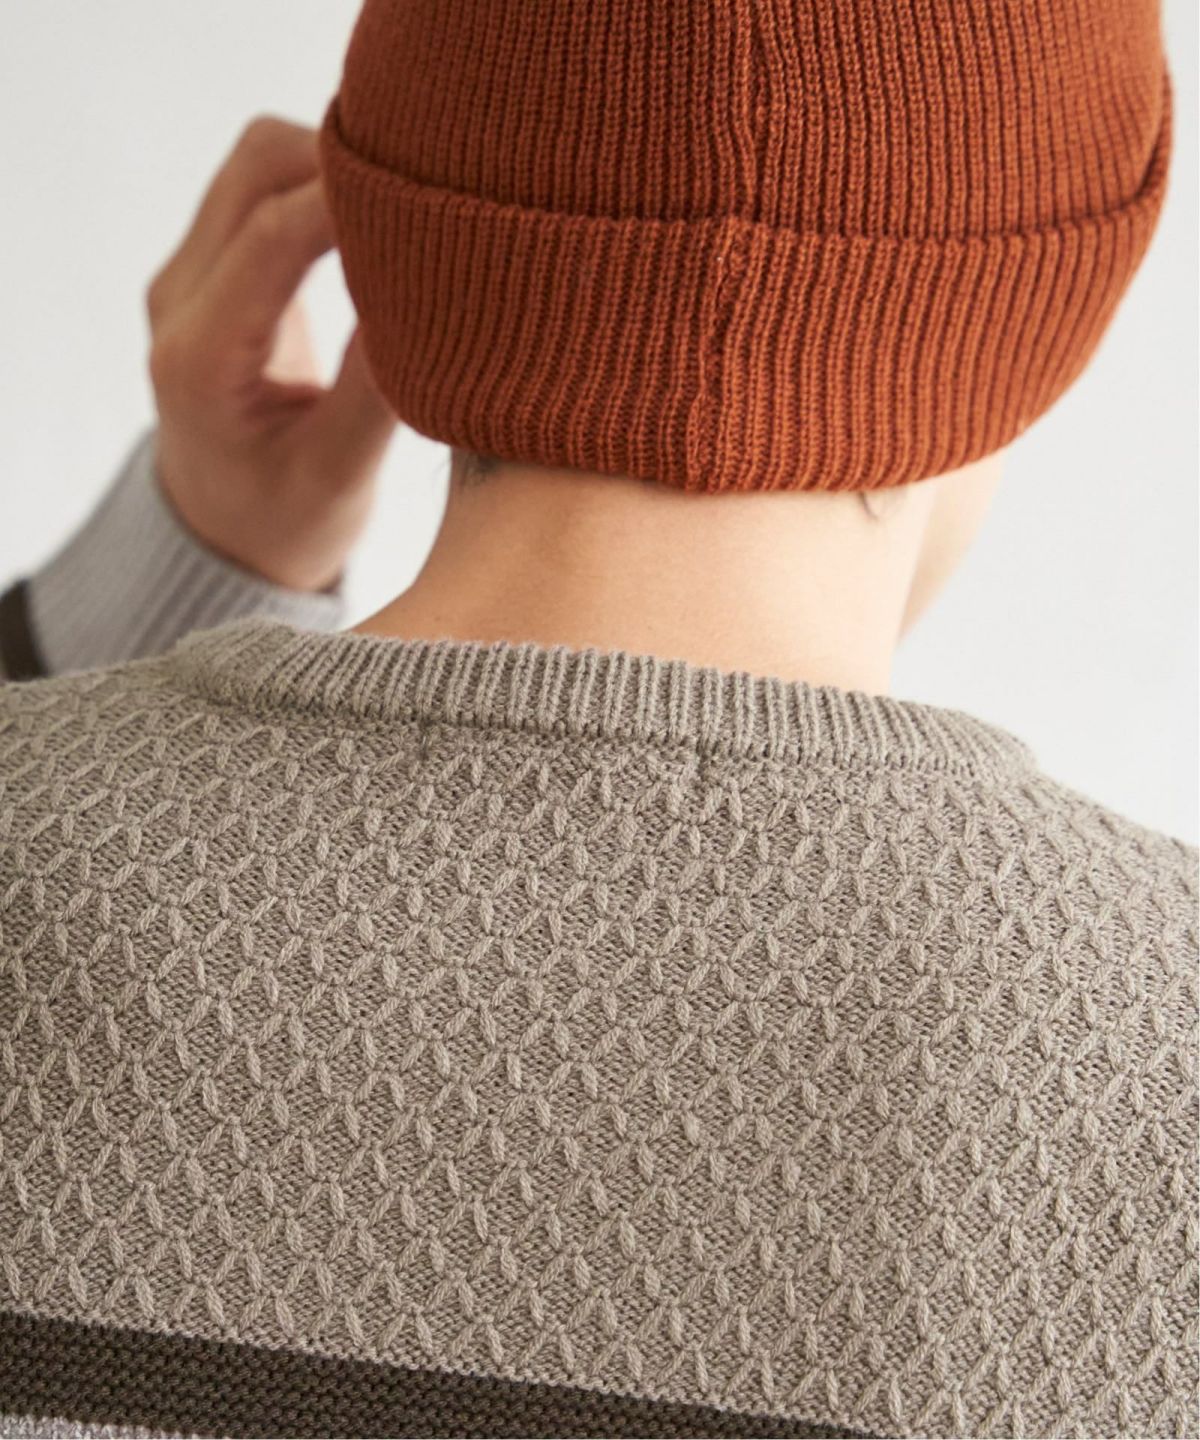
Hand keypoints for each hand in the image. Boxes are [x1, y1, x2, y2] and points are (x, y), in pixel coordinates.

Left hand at [146, 116, 394, 591]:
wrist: (226, 540)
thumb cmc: (282, 523)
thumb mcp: (338, 475)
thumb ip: (381, 388)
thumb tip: (437, 299)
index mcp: (200, 358)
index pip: (273, 234)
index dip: (352, 198)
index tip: (434, 193)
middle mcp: (181, 301)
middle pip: (256, 166)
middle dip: (346, 157)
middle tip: (435, 186)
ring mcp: (192, 277)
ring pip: (261, 162)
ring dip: (338, 163)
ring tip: (417, 200)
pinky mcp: (219, 269)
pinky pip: (270, 189)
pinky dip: (329, 185)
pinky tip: (388, 216)